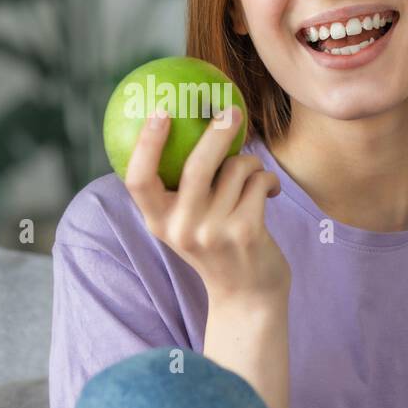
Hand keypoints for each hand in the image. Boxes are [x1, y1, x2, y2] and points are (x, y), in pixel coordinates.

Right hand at [123, 104, 289, 303]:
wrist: (247, 297)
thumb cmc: (216, 247)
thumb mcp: (185, 224)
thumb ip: (179, 189)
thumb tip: (182, 124)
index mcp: (158, 222)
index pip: (138, 180)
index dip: (146, 144)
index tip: (160, 111)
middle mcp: (181, 228)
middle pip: (196, 165)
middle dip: (216, 131)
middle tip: (230, 110)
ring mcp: (213, 232)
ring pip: (236, 169)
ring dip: (251, 163)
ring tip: (253, 174)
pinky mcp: (245, 232)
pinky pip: (258, 182)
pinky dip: (267, 179)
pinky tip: (270, 191)